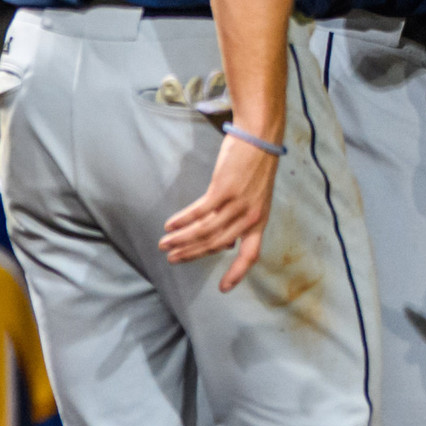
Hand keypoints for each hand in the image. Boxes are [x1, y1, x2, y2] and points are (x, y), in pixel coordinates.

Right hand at [159, 132, 278, 290]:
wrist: (260, 137)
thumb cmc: (254, 167)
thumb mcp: (255, 198)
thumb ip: (242, 221)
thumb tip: (226, 246)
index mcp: (260, 221)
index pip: (251, 254)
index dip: (237, 273)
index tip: (223, 289)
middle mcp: (250, 216)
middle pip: (217, 244)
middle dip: (192, 254)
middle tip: (172, 259)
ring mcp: (238, 203)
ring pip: (205, 230)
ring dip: (182, 239)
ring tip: (164, 244)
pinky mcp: (224, 189)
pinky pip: (199, 212)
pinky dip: (183, 220)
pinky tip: (170, 225)